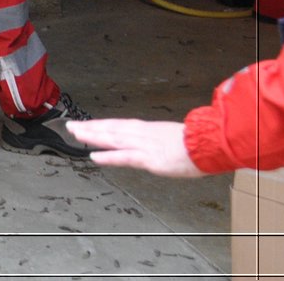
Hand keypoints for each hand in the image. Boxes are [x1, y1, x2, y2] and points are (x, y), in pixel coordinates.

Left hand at [65, 119, 205, 177]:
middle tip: (71, 126)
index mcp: (149, 130)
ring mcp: (144, 146)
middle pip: (111, 129)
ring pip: (113, 139)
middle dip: (90, 128)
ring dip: (92, 136)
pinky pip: (125, 157)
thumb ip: (160, 140)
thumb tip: (155, 143)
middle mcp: (142, 134)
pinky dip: (108, 156)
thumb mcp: (175, 138)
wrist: (212, 144)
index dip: (102, 125)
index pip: (120, 125)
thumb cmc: (199, 143)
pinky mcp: (150, 159)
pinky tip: (94, 156)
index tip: (87, 124)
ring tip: (75, 134)